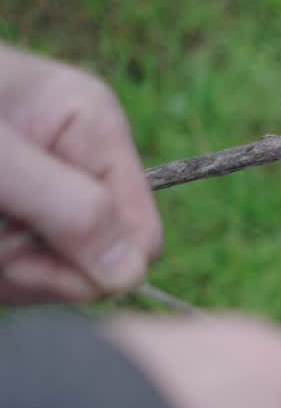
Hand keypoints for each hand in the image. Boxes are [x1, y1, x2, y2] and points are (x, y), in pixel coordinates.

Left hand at [0, 43, 160, 302]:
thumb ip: (69, 209)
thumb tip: (132, 275)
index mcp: (92, 128)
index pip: (139, 234)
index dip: (92, 261)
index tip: (23, 249)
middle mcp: (75, 165)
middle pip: (93, 265)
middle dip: (29, 266)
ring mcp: (41, 200)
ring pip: (49, 279)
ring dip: (1, 270)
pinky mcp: (10, 225)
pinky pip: (17, 276)